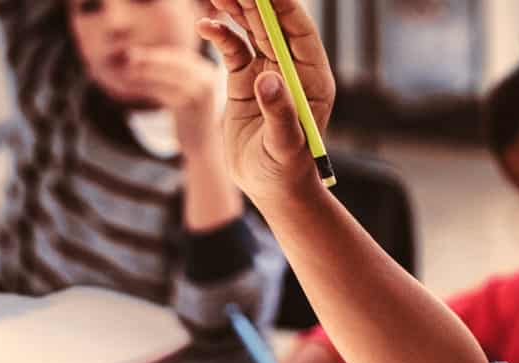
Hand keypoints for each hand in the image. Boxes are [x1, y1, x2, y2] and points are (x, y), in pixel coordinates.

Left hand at [123, 47, 222, 154]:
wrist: (204, 148)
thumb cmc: (189, 122)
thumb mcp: (183, 95)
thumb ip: (172, 78)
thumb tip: (144, 60)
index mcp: (207, 73)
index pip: (181, 56)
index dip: (158, 53)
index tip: (137, 52)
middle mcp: (208, 79)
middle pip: (175, 62)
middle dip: (151, 58)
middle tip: (129, 56)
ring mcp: (202, 92)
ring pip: (168, 76)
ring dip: (146, 71)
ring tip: (127, 70)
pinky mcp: (191, 106)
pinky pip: (165, 91)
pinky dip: (148, 87)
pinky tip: (133, 86)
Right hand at [196, 0, 334, 205]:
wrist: (271, 188)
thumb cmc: (287, 171)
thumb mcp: (286, 146)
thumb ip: (280, 113)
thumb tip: (267, 80)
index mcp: (313, 78)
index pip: (299, 31)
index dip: (283, 6)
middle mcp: (292, 69)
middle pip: (273, 23)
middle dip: (253, 0)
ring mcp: (267, 71)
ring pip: (251, 30)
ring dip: (234, 9)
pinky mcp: (245, 81)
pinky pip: (232, 49)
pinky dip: (219, 35)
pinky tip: (205, 25)